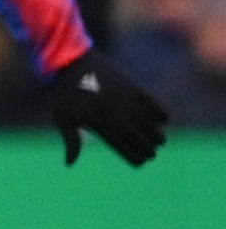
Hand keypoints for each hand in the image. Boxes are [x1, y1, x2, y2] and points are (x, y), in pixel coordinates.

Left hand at [49, 56, 166, 166]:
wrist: (70, 63)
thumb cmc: (64, 95)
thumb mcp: (63, 119)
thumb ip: (71, 141)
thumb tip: (69, 164)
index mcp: (99, 123)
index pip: (121, 145)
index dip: (133, 156)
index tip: (141, 162)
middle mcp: (115, 112)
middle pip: (137, 135)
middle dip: (147, 147)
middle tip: (153, 154)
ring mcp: (125, 99)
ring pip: (147, 121)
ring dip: (156, 132)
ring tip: (160, 141)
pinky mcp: (131, 86)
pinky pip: (151, 102)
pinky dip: (159, 112)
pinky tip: (164, 120)